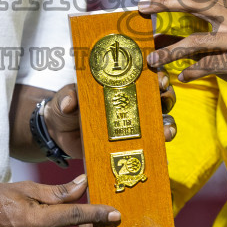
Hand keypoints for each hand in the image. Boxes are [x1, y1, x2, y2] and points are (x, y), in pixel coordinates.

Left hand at [42, 78, 176, 163]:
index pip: (145, 75)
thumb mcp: (65, 97)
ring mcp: (133, 124)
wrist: (59, 133)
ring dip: (167, 125)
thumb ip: (68, 97)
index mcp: (120, 85)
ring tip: (166, 131)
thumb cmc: (66, 106)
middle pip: (160, 96)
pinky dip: (158, 149)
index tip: (158, 78)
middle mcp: (132, 103)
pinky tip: (162, 152)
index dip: (156, 74)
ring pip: (161, 121)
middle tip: (163, 99)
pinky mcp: (130, 144)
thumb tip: (69, 103)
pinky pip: (149, 146)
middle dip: (167, 96)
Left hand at [139, 0, 226, 109]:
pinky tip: (183, 76)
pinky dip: (193, 71)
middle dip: (166, 4)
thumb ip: (202, 41)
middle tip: (143, 10)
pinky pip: (210, 65)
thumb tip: (166, 40)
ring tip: (153, 60)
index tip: (147, 3)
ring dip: (170, 52)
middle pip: (195, 4)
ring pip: (196, 41)